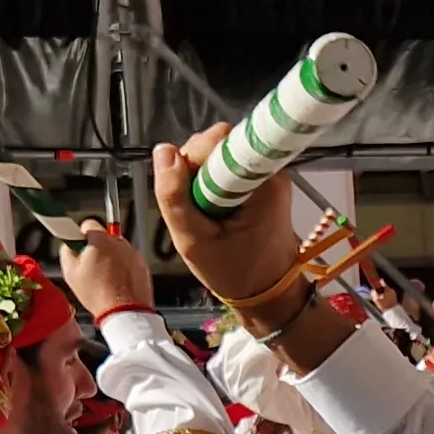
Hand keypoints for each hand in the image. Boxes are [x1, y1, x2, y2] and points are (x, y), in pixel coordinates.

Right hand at [59, 223, 155, 319]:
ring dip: (110, 257)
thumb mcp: (71, 272)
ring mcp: (133, 253)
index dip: (80, 235)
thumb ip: (67, 251)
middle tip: (89, 265)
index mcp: (101, 240)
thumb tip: (68, 245)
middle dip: (96, 247)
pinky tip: (116, 282)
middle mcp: (120, 242)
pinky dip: (122, 268)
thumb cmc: (98, 294)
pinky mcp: (142, 265)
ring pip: (117, 249)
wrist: (125, 311)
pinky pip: (128, 261)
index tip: (78, 245)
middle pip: (104, 237)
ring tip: (104, 278)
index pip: (88, 224)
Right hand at [152, 124, 300, 306]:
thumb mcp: (193, 241)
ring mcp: (265, 174)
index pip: (218, 140)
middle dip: (194, 170)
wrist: (270, 293)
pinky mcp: (259, 182)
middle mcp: (268, 170)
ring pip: (218, 155)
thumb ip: (174, 196)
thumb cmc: (236, 272)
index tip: (188, 189)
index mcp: (261, 182)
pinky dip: (210, 186)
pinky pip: (225, 169)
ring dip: (200, 179)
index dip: (193, 159)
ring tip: (203, 213)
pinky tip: (210, 210)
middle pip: (216, 144)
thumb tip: (162, 151)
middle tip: (193, 208)